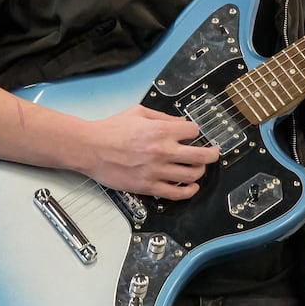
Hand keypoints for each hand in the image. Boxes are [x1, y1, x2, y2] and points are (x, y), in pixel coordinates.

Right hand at [80, 104, 219, 199]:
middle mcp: (162, 151)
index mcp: (161, 130)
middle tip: (214, 153)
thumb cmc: (111, 129)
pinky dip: (188, 191)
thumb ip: (162, 116)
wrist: (90, 148)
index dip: (194, 131)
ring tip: (199, 169)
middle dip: (212, 154)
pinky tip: (191, 188)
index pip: (193, 131)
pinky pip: (176, 193)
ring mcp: (157, 171)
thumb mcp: (138, 112)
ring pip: (192, 175)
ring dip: (200, 172)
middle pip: (201, 155)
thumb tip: (180, 122)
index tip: (192, 134)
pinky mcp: (149, 187)